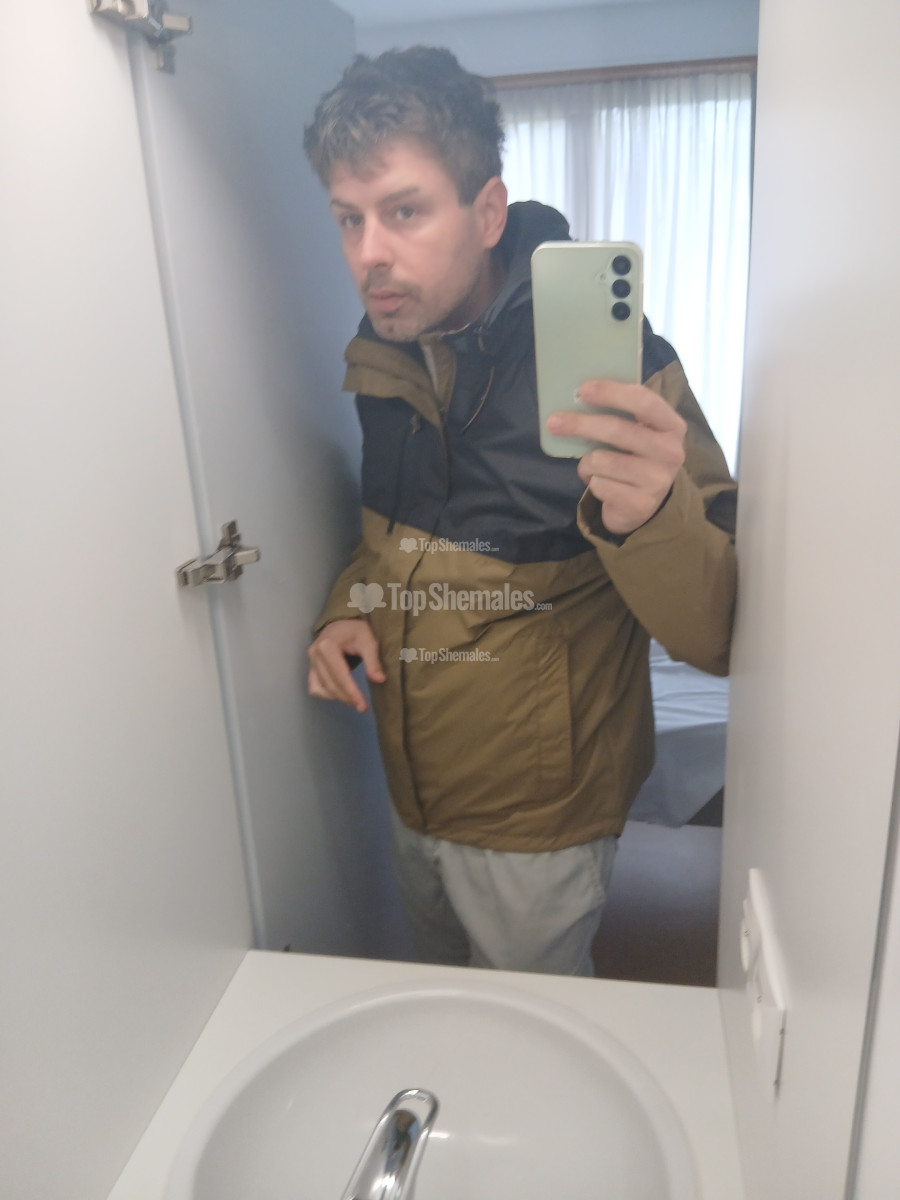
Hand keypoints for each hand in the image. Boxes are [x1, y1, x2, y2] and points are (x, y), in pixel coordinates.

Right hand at [308, 618, 384, 712]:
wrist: (342, 624)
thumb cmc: (355, 630)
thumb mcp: (368, 640)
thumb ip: (373, 660)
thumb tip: (379, 680)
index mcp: (327, 645)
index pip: (339, 674)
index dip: (350, 691)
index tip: (362, 705)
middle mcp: (315, 653)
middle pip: (330, 683)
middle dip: (346, 697)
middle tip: (362, 706)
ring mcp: (311, 661)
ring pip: (321, 688)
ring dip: (337, 697)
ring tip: (354, 700)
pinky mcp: (311, 667)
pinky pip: (314, 687)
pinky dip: (326, 694)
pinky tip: (340, 694)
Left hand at [546, 379, 686, 535]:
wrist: (645, 506)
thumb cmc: (635, 460)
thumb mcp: (639, 434)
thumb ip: (621, 415)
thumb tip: (579, 397)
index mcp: (672, 426)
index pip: (644, 401)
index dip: (612, 392)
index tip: (583, 389)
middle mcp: (671, 452)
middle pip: (617, 430)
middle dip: (581, 424)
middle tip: (554, 422)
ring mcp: (658, 480)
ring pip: (602, 460)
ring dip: (586, 463)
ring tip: (591, 467)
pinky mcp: (640, 504)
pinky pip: (599, 485)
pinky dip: (592, 483)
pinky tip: (601, 485)